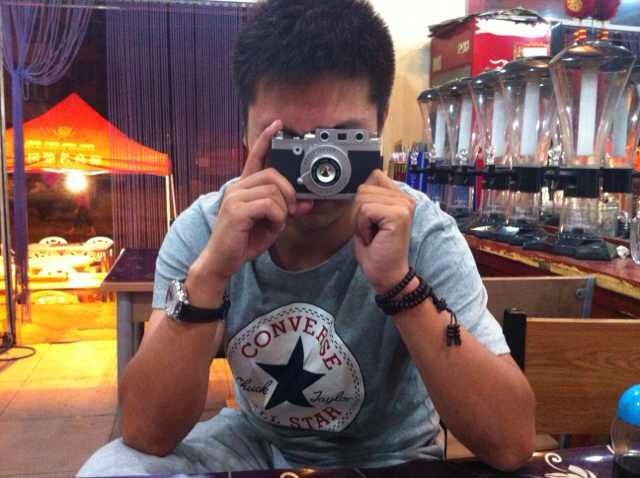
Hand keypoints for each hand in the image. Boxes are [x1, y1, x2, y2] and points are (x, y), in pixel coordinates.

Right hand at [195, 120, 297, 283]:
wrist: (222, 261)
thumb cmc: (243, 241)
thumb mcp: (271, 223)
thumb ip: (286, 210)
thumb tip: (307, 202)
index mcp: (243, 187)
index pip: (254, 157)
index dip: (265, 140)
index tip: (276, 125)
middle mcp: (237, 188)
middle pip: (272, 175)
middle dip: (289, 192)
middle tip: (291, 210)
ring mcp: (235, 197)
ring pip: (273, 191)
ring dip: (282, 210)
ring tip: (274, 224)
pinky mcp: (236, 210)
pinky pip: (269, 205)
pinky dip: (277, 218)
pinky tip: (270, 227)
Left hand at [352, 170, 415, 294]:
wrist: (387, 275)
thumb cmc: (376, 250)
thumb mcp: (367, 218)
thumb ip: (368, 198)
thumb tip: (360, 181)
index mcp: (400, 197)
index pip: (374, 176)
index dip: (362, 199)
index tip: (370, 221)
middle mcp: (405, 198)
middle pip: (364, 188)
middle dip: (359, 213)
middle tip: (372, 231)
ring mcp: (404, 205)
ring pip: (363, 199)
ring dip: (360, 221)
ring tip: (373, 235)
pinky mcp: (399, 215)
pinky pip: (365, 210)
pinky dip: (363, 227)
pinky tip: (374, 238)